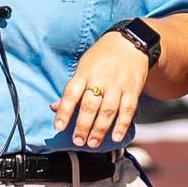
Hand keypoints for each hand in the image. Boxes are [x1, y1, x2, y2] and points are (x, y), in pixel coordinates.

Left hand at [53, 32, 151, 148]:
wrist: (130, 43)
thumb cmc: (100, 58)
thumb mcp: (82, 68)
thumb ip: (71, 90)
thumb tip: (54, 107)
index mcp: (84, 74)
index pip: (71, 94)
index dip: (64, 111)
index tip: (58, 127)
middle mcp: (101, 80)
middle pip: (90, 106)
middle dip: (83, 126)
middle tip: (78, 141)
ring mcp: (118, 85)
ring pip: (108, 110)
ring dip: (100, 129)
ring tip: (92, 143)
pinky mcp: (133, 90)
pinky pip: (128, 110)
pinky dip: (122, 124)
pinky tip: (116, 137)